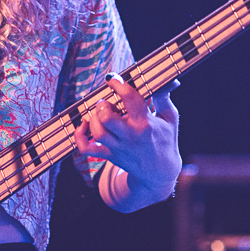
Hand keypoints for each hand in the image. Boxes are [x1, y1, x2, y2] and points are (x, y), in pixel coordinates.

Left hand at [75, 74, 181, 209]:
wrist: (160, 172)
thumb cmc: (165, 139)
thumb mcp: (170, 117)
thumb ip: (164, 97)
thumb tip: (169, 80)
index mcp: (146, 123)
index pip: (130, 99)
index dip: (118, 84)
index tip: (113, 78)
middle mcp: (130, 136)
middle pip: (107, 118)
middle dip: (104, 105)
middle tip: (108, 103)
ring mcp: (118, 148)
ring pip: (97, 132)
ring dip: (94, 118)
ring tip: (102, 114)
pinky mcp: (109, 156)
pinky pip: (86, 148)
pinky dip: (79, 136)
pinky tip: (85, 125)